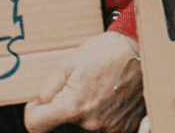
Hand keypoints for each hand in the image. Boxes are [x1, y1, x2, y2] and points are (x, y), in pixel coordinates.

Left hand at [22, 31, 143, 132]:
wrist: (142, 50)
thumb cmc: (107, 52)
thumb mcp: (69, 62)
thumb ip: (49, 87)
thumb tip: (39, 103)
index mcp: (73, 107)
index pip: (36, 125)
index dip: (33, 112)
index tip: (37, 104)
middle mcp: (91, 123)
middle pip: (63, 123)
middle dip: (63, 107)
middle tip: (74, 85)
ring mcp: (109, 127)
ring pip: (83, 123)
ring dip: (83, 109)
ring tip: (95, 87)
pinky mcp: (124, 126)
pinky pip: (103, 124)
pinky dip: (101, 112)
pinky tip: (108, 95)